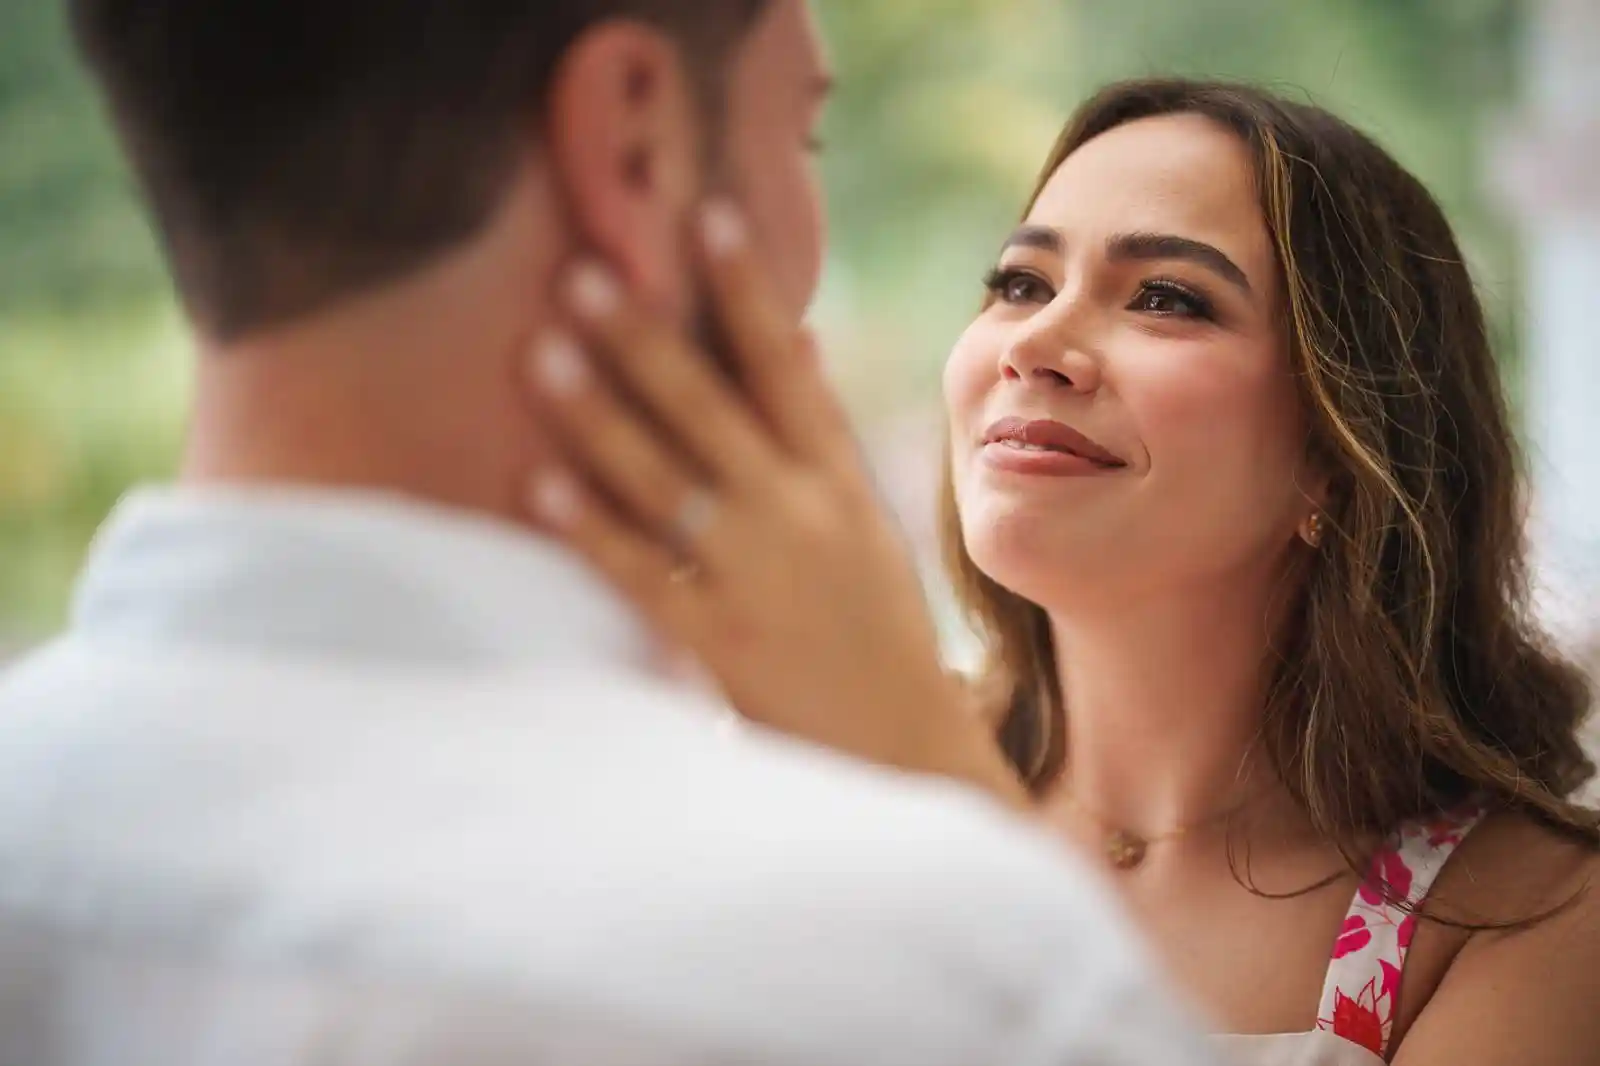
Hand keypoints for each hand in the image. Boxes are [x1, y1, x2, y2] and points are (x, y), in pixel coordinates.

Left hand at [521, 201, 1027, 808]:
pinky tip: (540, 486)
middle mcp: (801, 516)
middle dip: (645, 341)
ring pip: (667, 481)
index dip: (749, 292)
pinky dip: (592, 530)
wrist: (903, 753)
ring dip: (600, 416)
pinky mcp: (721, 640)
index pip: (789, 368)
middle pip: (713, 411)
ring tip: (541, 354)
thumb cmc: (878, 631)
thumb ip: (823, 434)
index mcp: (840, 482)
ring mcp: (758, 577)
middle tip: (584, 275)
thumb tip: (796, 336)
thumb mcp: (868, 524)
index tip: (709, 218)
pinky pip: (645, 574)